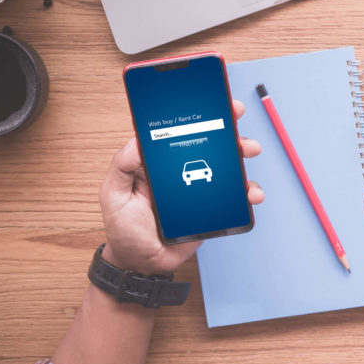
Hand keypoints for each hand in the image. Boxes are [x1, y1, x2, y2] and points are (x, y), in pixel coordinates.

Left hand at [99, 100, 263, 274]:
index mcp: (157, 162)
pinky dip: (247, 191)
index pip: (177, 130)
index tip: (208, 99)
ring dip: (241, 154)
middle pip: (208, 142)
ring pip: (226, 165)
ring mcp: (200, 187)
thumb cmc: (125, 229)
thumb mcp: (113, 195)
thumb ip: (122, 166)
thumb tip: (137, 141)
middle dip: (226, 126)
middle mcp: (182, 169)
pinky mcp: (214, 206)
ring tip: (248, 151)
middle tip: (236, 118)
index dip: (194, 113)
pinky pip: (234, 196)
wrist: (142, 263)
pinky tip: (250, 191)